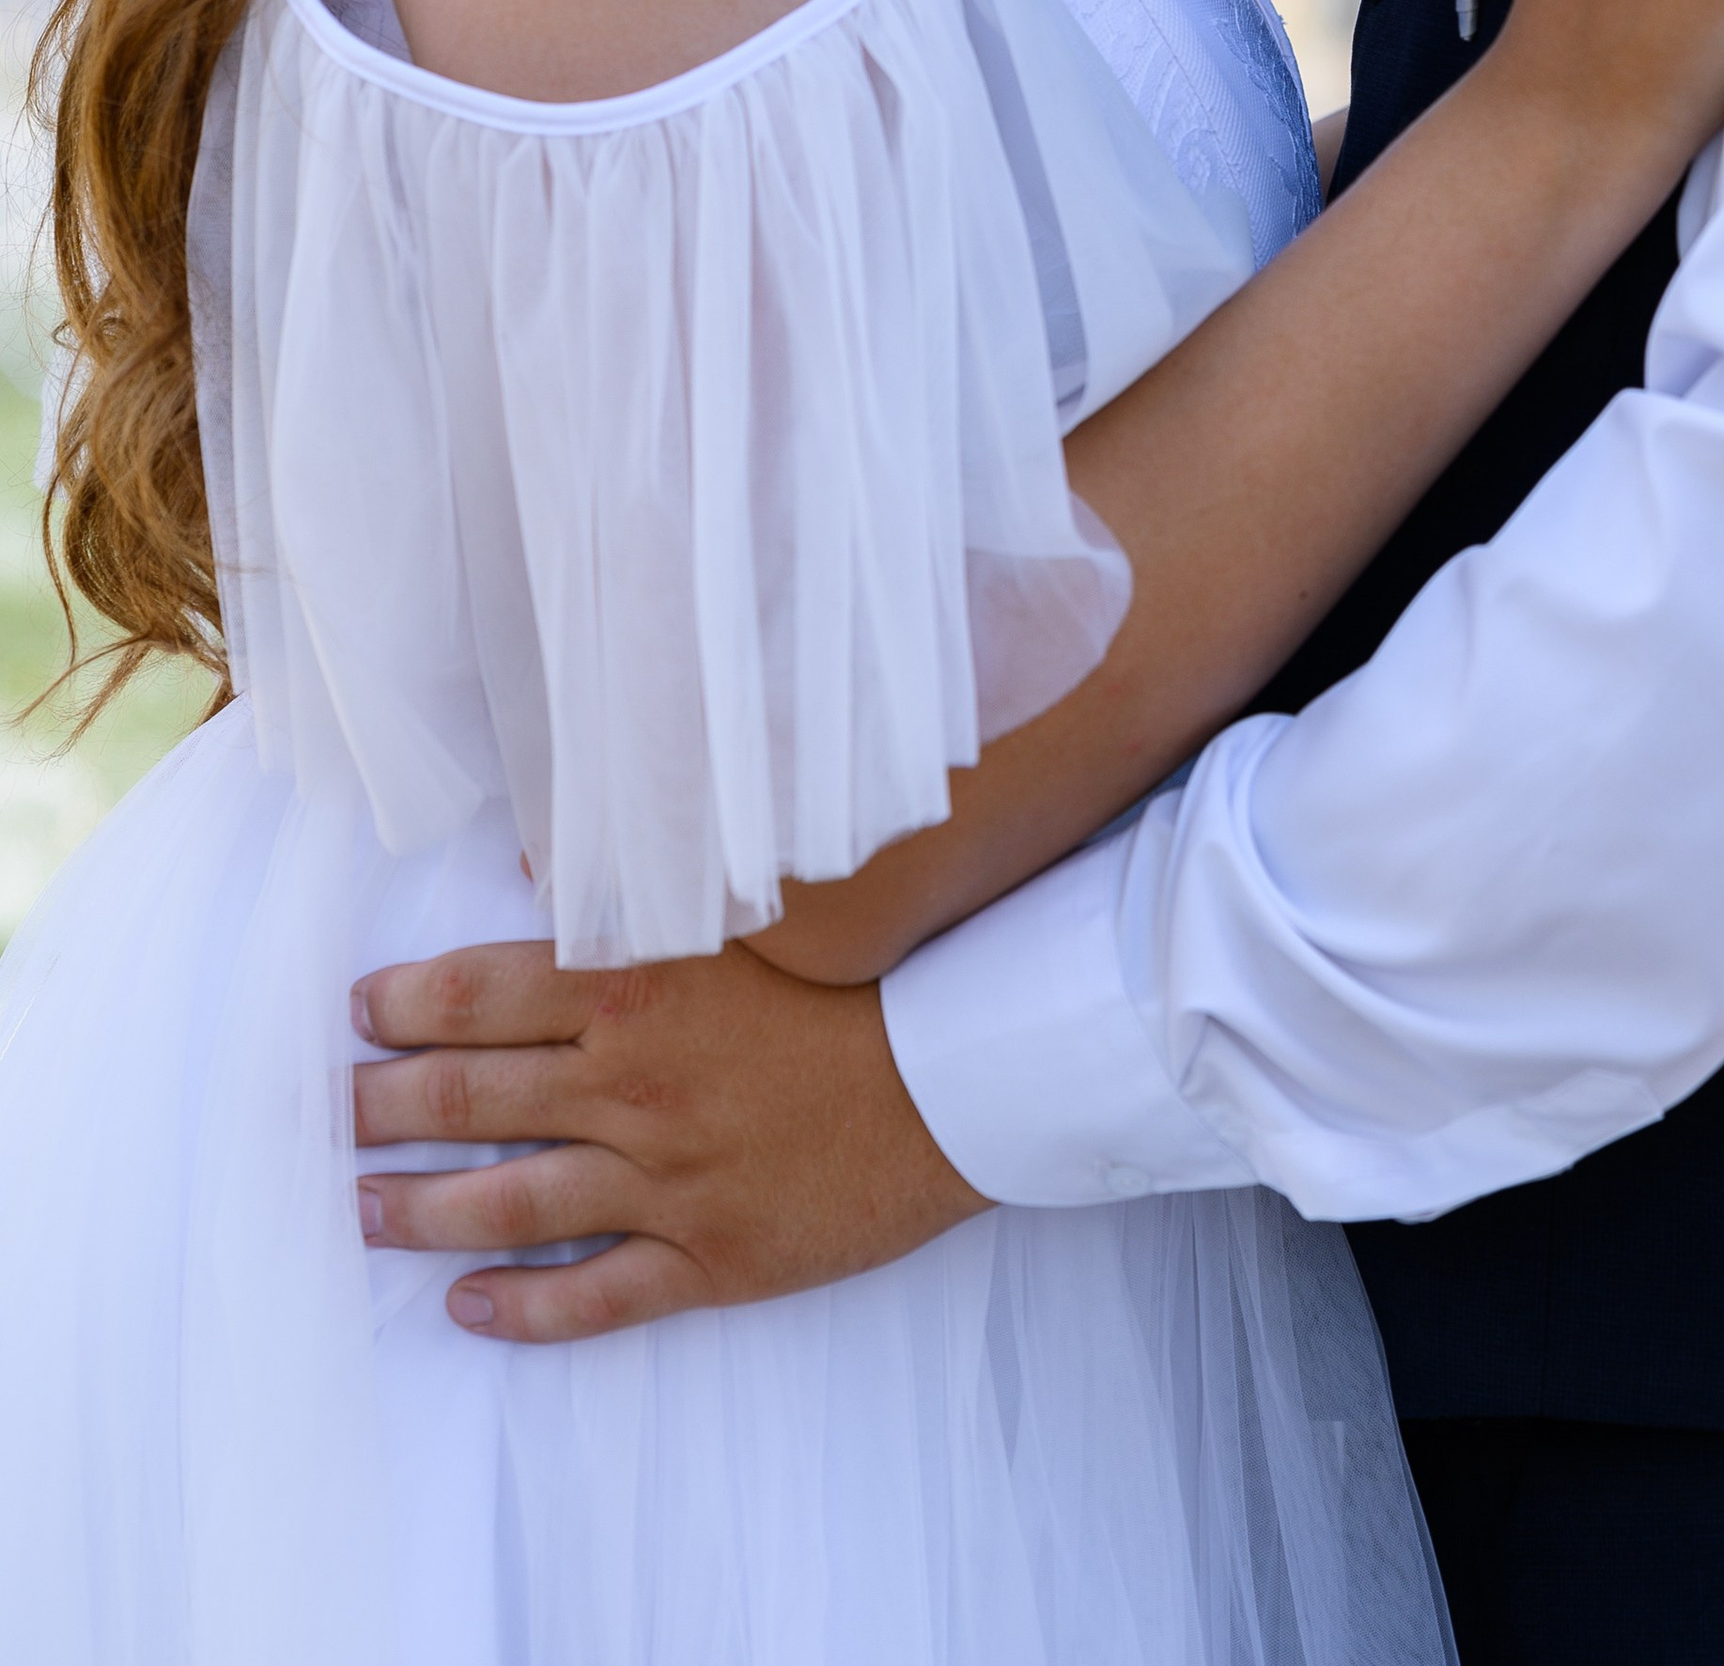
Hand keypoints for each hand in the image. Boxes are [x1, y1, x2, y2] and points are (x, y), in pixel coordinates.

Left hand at [350, 938, 987, 1339]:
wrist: (965, 1074)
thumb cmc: (864, 975)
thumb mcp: (750, 909)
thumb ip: (634, 888)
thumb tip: (531, 855)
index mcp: (636, 987)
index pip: (481, 994)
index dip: (405, 1005)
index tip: (356, 1014)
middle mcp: (631, 1086)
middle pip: (471, 1098)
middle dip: (381, 1108)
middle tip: (320, 1118)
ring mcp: (665, 1181)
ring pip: (509, 1201)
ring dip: (419, 1209)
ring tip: (357, 1211)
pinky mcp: (709, 1257)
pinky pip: (594, 1294)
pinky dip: (522, 1305)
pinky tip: (467, 1305)